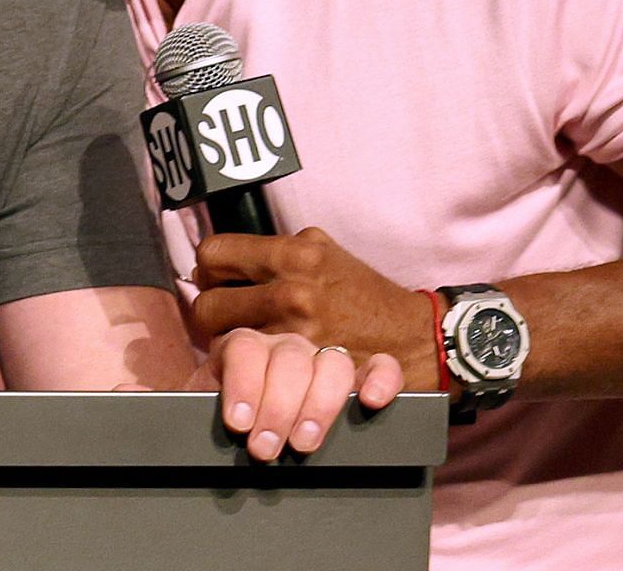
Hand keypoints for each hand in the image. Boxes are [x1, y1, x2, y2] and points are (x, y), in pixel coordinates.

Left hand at [181, 327, 390, 460]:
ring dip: (321, 400)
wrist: (266, 408)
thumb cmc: (229, 408)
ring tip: (305, 443)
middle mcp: (284, 344)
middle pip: (289, 355)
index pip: (245, 345)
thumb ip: (163, 398)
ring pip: (332, 359)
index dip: (243, 382)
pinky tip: (370, 402)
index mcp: (243, 346)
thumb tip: (123, 392)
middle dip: (279, 404)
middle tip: (267, 448)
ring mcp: (323, 355)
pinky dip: (380, 377)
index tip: (237, 422)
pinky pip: (378, 363)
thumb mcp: (196, 402)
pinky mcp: (361, 371)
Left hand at [191, 227, 437, 395]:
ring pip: (223, 344)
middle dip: (210, 314)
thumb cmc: (362, 291)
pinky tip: (260, 369)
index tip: (217, 281)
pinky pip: (253, 371)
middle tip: (224, 320)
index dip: (209, 269)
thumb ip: (276, 251)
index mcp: (293, 254)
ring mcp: (298, 333)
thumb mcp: (322, 250)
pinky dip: (250, 372)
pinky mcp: (305, 369)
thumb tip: (221, 260)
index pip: (214, 254)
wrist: (416, 335)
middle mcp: (292, 291)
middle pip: (206, 306)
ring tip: (240, 345)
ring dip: (226, 347)